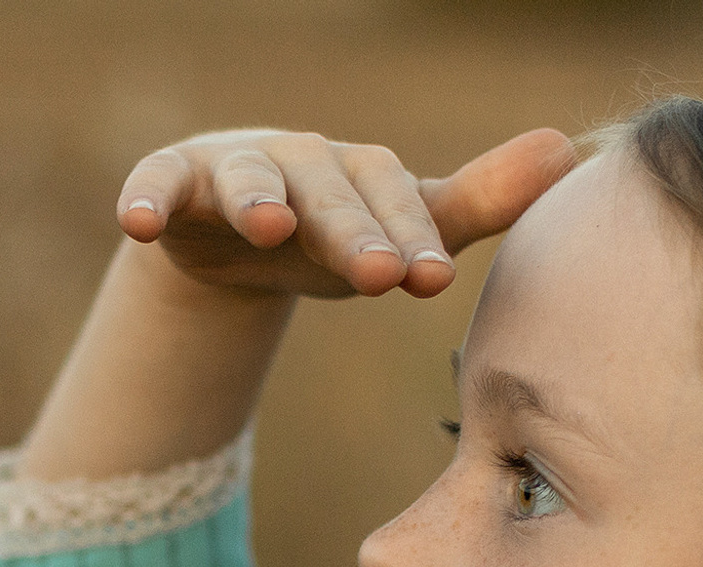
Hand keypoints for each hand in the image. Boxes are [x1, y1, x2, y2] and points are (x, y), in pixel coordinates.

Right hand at [114, 126, 578, 300]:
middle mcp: (302, 160)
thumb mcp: (402, 226)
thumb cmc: (335, 229)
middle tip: (379, 274)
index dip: (412, 235)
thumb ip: (476, 202)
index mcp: (363, 173)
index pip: (394, 201)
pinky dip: (144, 196)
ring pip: (248, 177)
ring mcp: (233, 168)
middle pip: (330, 191)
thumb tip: (569, 150)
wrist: (234, 236)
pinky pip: (156, 184)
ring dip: (256, 196)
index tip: (432, 279)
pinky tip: (132, 222)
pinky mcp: (172, 185)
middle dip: (352, 229)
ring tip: (267, 226)